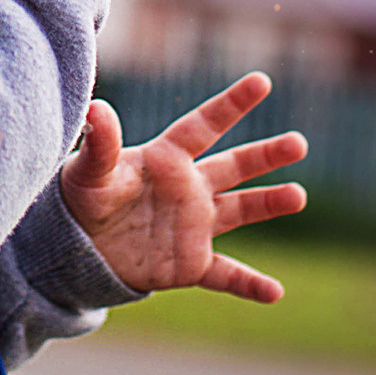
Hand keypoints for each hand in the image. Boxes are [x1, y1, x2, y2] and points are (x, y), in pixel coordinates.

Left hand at [58, 72, 306, 302]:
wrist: (76, 247)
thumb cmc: (82, 197)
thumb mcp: (88, 170)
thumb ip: (100, 143)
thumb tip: (95, 108)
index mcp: (167, 158)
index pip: (204, 125)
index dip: (231, 104)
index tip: (262, 81)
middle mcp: (188, 188)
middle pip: (234, 166)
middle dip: (266, 154)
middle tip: (299, 143)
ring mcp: (193, 226)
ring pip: (240, 210)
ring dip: (269, 204)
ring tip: (298, 195)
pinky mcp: (190, 263)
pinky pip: (226, 274)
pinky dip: (249, 284)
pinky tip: (275, 293)